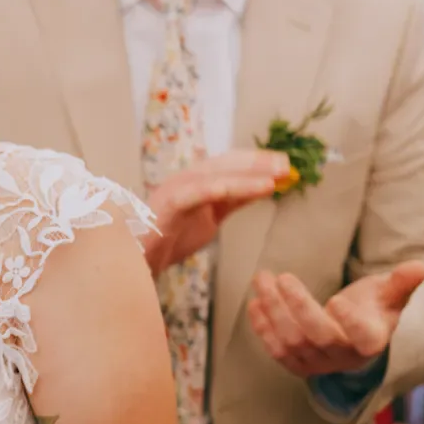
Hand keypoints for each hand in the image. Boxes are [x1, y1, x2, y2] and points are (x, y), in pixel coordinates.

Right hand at [140, 150, 289, 274]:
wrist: (137, 260)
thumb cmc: (170, 239)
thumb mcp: (211, 218)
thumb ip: (234, 201)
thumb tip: (266, 186)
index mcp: (197, 181)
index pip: (231, 165)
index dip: (257, 162)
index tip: (285, 166)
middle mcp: (187, 179)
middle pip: (225, 164)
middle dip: (257, 163)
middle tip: (286, 166)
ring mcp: (176, 190)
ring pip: (214, 176)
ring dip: (244, 177)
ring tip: (272, 180)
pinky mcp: (168, 206)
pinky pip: (193, 194)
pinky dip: (214, 189)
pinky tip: (235, 190)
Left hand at [247, 262, 423, 377]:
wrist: (354, 333)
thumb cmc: (374, 308)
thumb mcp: (390, 294)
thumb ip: (402, 283)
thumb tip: (421, 267)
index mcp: (372, 341)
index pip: (364, 338)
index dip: (351, 323)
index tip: (337, 301)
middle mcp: (345, 358)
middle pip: (318, 336)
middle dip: (298, 306)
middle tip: (282, 277)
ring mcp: (318, 364)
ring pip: (291, 341)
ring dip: (273, 310)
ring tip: (262, 279)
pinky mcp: (298, 365)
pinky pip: (277, 351)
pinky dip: (262, 328)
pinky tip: (255, 303)